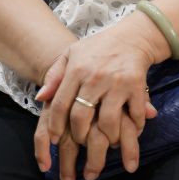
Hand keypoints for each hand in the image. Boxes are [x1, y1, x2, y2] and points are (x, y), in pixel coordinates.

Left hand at [33, 19, 161, 179]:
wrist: (133, 35)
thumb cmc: (99, 47)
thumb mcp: (71, 54)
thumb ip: (54, 75)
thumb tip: (41, 98)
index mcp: (77, 70)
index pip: (61, 105)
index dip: (56, 126)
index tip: (56, 139)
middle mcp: (96, 77)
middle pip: (82, 117)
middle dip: (79, 136)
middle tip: (80, 143)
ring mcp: (118, 82)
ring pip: (108, 121)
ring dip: (107, 137)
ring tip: (106, 142)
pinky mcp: (137, 84)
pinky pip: (134, 113)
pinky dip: (133, 126)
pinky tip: (131, 130)